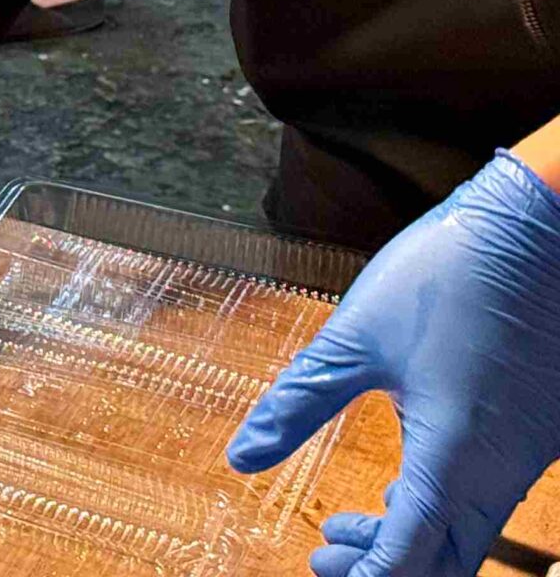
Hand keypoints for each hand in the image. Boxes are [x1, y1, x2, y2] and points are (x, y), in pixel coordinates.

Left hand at [228, 150, 559, 576]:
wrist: (541, 228)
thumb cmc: (448, 276)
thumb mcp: (354, 338)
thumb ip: (297, 402)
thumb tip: (241, 456)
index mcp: (455, 458)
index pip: (411, 558)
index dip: (365, 576)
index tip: (321, 568)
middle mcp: (500, 471)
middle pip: (448, 563)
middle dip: (385, 568)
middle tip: (324, 552)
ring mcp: (526, 455)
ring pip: (470, 534)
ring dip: (410, 540)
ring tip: (345, 523)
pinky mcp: (536, 431)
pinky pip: (489, 498)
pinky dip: (441, 510)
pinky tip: (399, 486)